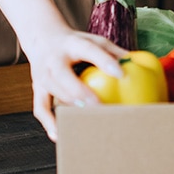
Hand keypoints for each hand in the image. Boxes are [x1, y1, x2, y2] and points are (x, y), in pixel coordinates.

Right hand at [25, 26, 125, 141]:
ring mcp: (42, 74)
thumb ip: (113, 52)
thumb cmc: (75, 43)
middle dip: (79, 91)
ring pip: (53, 92)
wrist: (42, 39)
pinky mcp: (37, 88)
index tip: (121, 73)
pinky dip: (50, 122)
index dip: (104, 61)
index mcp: (72, 44)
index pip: (88, 50)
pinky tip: (61, 134)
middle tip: (98, 106)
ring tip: (87, 122)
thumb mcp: (93, 40)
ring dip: (68, 108)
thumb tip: (135, 64)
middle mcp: (54, 59)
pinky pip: (40, 108)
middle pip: (63, 75)